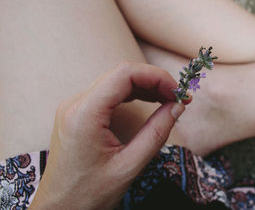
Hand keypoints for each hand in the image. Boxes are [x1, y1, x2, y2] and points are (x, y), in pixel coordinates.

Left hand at [29, 62, 187, 209]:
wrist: (60, 208)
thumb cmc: (89, 193)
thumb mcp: (129, 165)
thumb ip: (156, 132)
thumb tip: (178, 106)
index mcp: (84, 114)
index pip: (125, 74)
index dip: (157, 77)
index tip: (178, 92)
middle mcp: (76, 103)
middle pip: (121, 74)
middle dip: (154, 81)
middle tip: (179, 97)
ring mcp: (75, 106)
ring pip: (116, 81)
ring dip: (146, 86)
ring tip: (169, 100)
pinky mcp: (79, 112)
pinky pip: (109, 93)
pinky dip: (133, 94)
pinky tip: (150, 102)